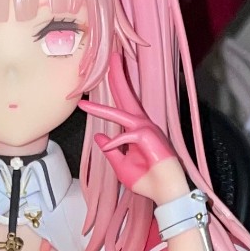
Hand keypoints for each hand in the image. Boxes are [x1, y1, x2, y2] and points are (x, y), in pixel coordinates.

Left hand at [80, 52, 187, 206]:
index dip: (111, 94)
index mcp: (137, 130)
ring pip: (122, 113)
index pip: (122, 107)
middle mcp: (142, 125)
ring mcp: (147, 129)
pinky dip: (116, 143)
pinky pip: (127, 135)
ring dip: (102, 108)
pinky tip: (110, 148)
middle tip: (110, 57)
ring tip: (84, 103)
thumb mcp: (122, 167)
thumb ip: (111, 153)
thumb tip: (100, 138)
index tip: (96, 85)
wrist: (165, 193)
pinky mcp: (148, 137)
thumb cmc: (148, 181)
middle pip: (127, 97)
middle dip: (118, 77)